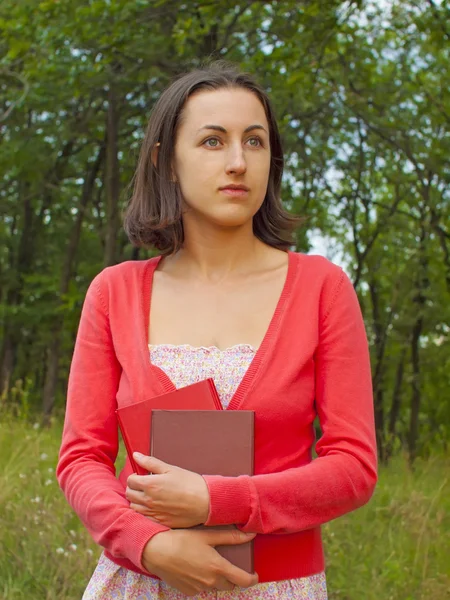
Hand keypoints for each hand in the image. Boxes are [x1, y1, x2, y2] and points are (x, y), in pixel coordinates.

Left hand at [126, 453, 209, 527]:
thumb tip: (135, 455)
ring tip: (149, 495)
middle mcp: (148, 500)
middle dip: (134, 488)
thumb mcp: (170, 468)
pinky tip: (154, 506)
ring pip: (134, 507)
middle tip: (144, 485)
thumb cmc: (189, 483)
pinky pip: (144, 517)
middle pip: (129, 494)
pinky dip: (144, 511)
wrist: (205, 502)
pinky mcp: (159, 522)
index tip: (142, 475)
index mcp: (150, 485)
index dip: (135, 476)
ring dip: (137, 500)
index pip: (130, 480)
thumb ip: (150, 462)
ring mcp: (153, 513)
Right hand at [142, 528, 257, 595]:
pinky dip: (203, 580)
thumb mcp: (207, 535)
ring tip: (209, 561)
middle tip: (228, 563)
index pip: (243, 580)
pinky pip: (201, 587)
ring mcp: (198, 588)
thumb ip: (231, 537)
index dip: (252, 578)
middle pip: (229, 585)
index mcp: (218, 568)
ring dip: (217, 578)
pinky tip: (196, 566)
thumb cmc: (182, 540)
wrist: (156, 552)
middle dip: (232, 576)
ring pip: (215, 586)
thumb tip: (251, 534)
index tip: (254, 574)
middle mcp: (210, 582)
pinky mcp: (187, 591)